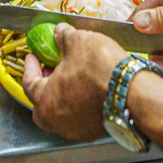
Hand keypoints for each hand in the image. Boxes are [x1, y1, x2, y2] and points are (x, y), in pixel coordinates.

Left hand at [21, 24, 134, 141]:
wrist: (133, 92)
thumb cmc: (101, 71)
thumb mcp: (78, 41)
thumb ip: (63, 36)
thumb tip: (60, 32)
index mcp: (44, 101)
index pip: (29, 81)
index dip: (31, 65)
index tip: (33, 56)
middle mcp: (56, 121)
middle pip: (43, 100)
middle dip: (46, 81)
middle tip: (51, 66)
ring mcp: (75, 129)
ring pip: (61, 109)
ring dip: (63, 91)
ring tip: (73, 74)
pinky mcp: (93, 130)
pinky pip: (79, 114)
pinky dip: (79, 100)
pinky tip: (88, 86)